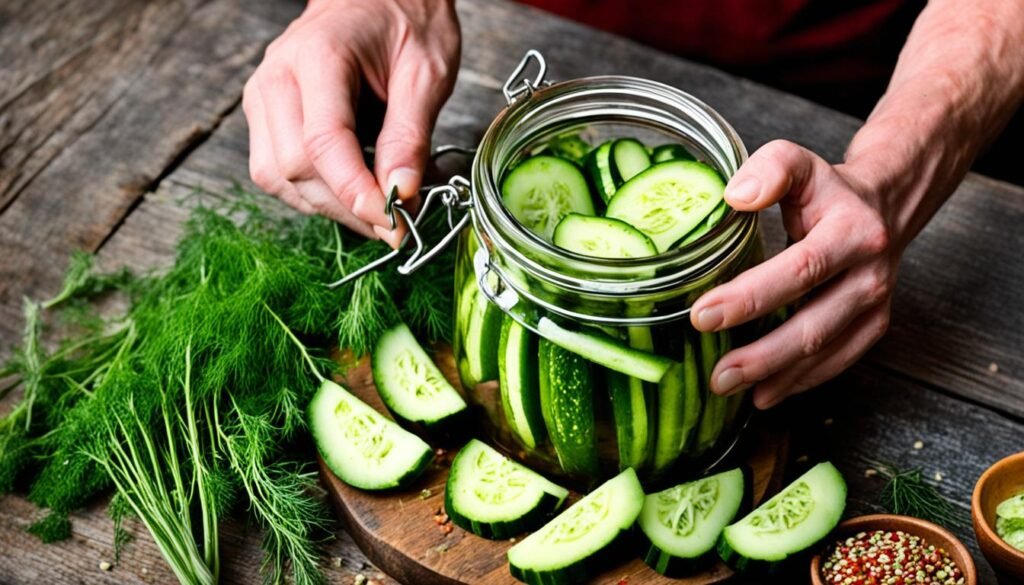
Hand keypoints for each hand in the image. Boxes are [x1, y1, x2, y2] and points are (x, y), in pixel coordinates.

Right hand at [243, 0, 459, 246]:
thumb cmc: (404, 21)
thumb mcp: (427, 72)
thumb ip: (410, 135)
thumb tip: (402, 193)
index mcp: (317, 56)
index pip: (323, 142)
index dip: (355, 191)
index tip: (393, 223)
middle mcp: (277, 77)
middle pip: (294, 167)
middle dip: (345, 205)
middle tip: (396, 223)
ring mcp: (263, 97)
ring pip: (277, 178)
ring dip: (328, 205)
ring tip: (376, 209)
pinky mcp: (265, 115)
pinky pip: (276, 172)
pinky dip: (314, 192)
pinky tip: (351, 190)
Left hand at [690, 140, 895, 408]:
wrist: (885, 204)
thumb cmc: (827, 189)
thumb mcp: (798, 162)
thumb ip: (770, 169)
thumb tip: (736, 196)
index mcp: (853, 232)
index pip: (800, 270)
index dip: (751, 297)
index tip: (703, 315)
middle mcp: (871, 274)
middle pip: (814, 323)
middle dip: (762, 354)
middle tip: (718, 374)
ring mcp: (877, 305)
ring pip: (825, 351)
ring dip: (777, 375)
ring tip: (729, 388)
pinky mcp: (874, 326)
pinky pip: (838, 361)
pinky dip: (801, 382)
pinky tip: (765, 393)